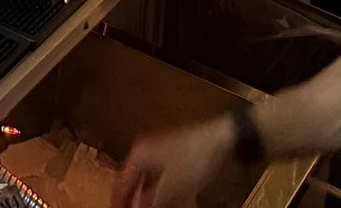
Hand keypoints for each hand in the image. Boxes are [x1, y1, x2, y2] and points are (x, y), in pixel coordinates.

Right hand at [113, 112, 238, 207]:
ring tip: (163, 205)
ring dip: (155, 198)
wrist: (219, 138)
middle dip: (140, 201)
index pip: (121, 185)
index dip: (122, 202)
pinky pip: (162, 178)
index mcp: (139, 155)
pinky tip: (180, 200)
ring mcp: (158, 153)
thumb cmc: (194, 156)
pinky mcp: (171, 156)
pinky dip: (167, 191)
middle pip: (135, 183)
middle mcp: (145, 152)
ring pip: (150, 182)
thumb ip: (150, 201)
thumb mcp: (170, 187)